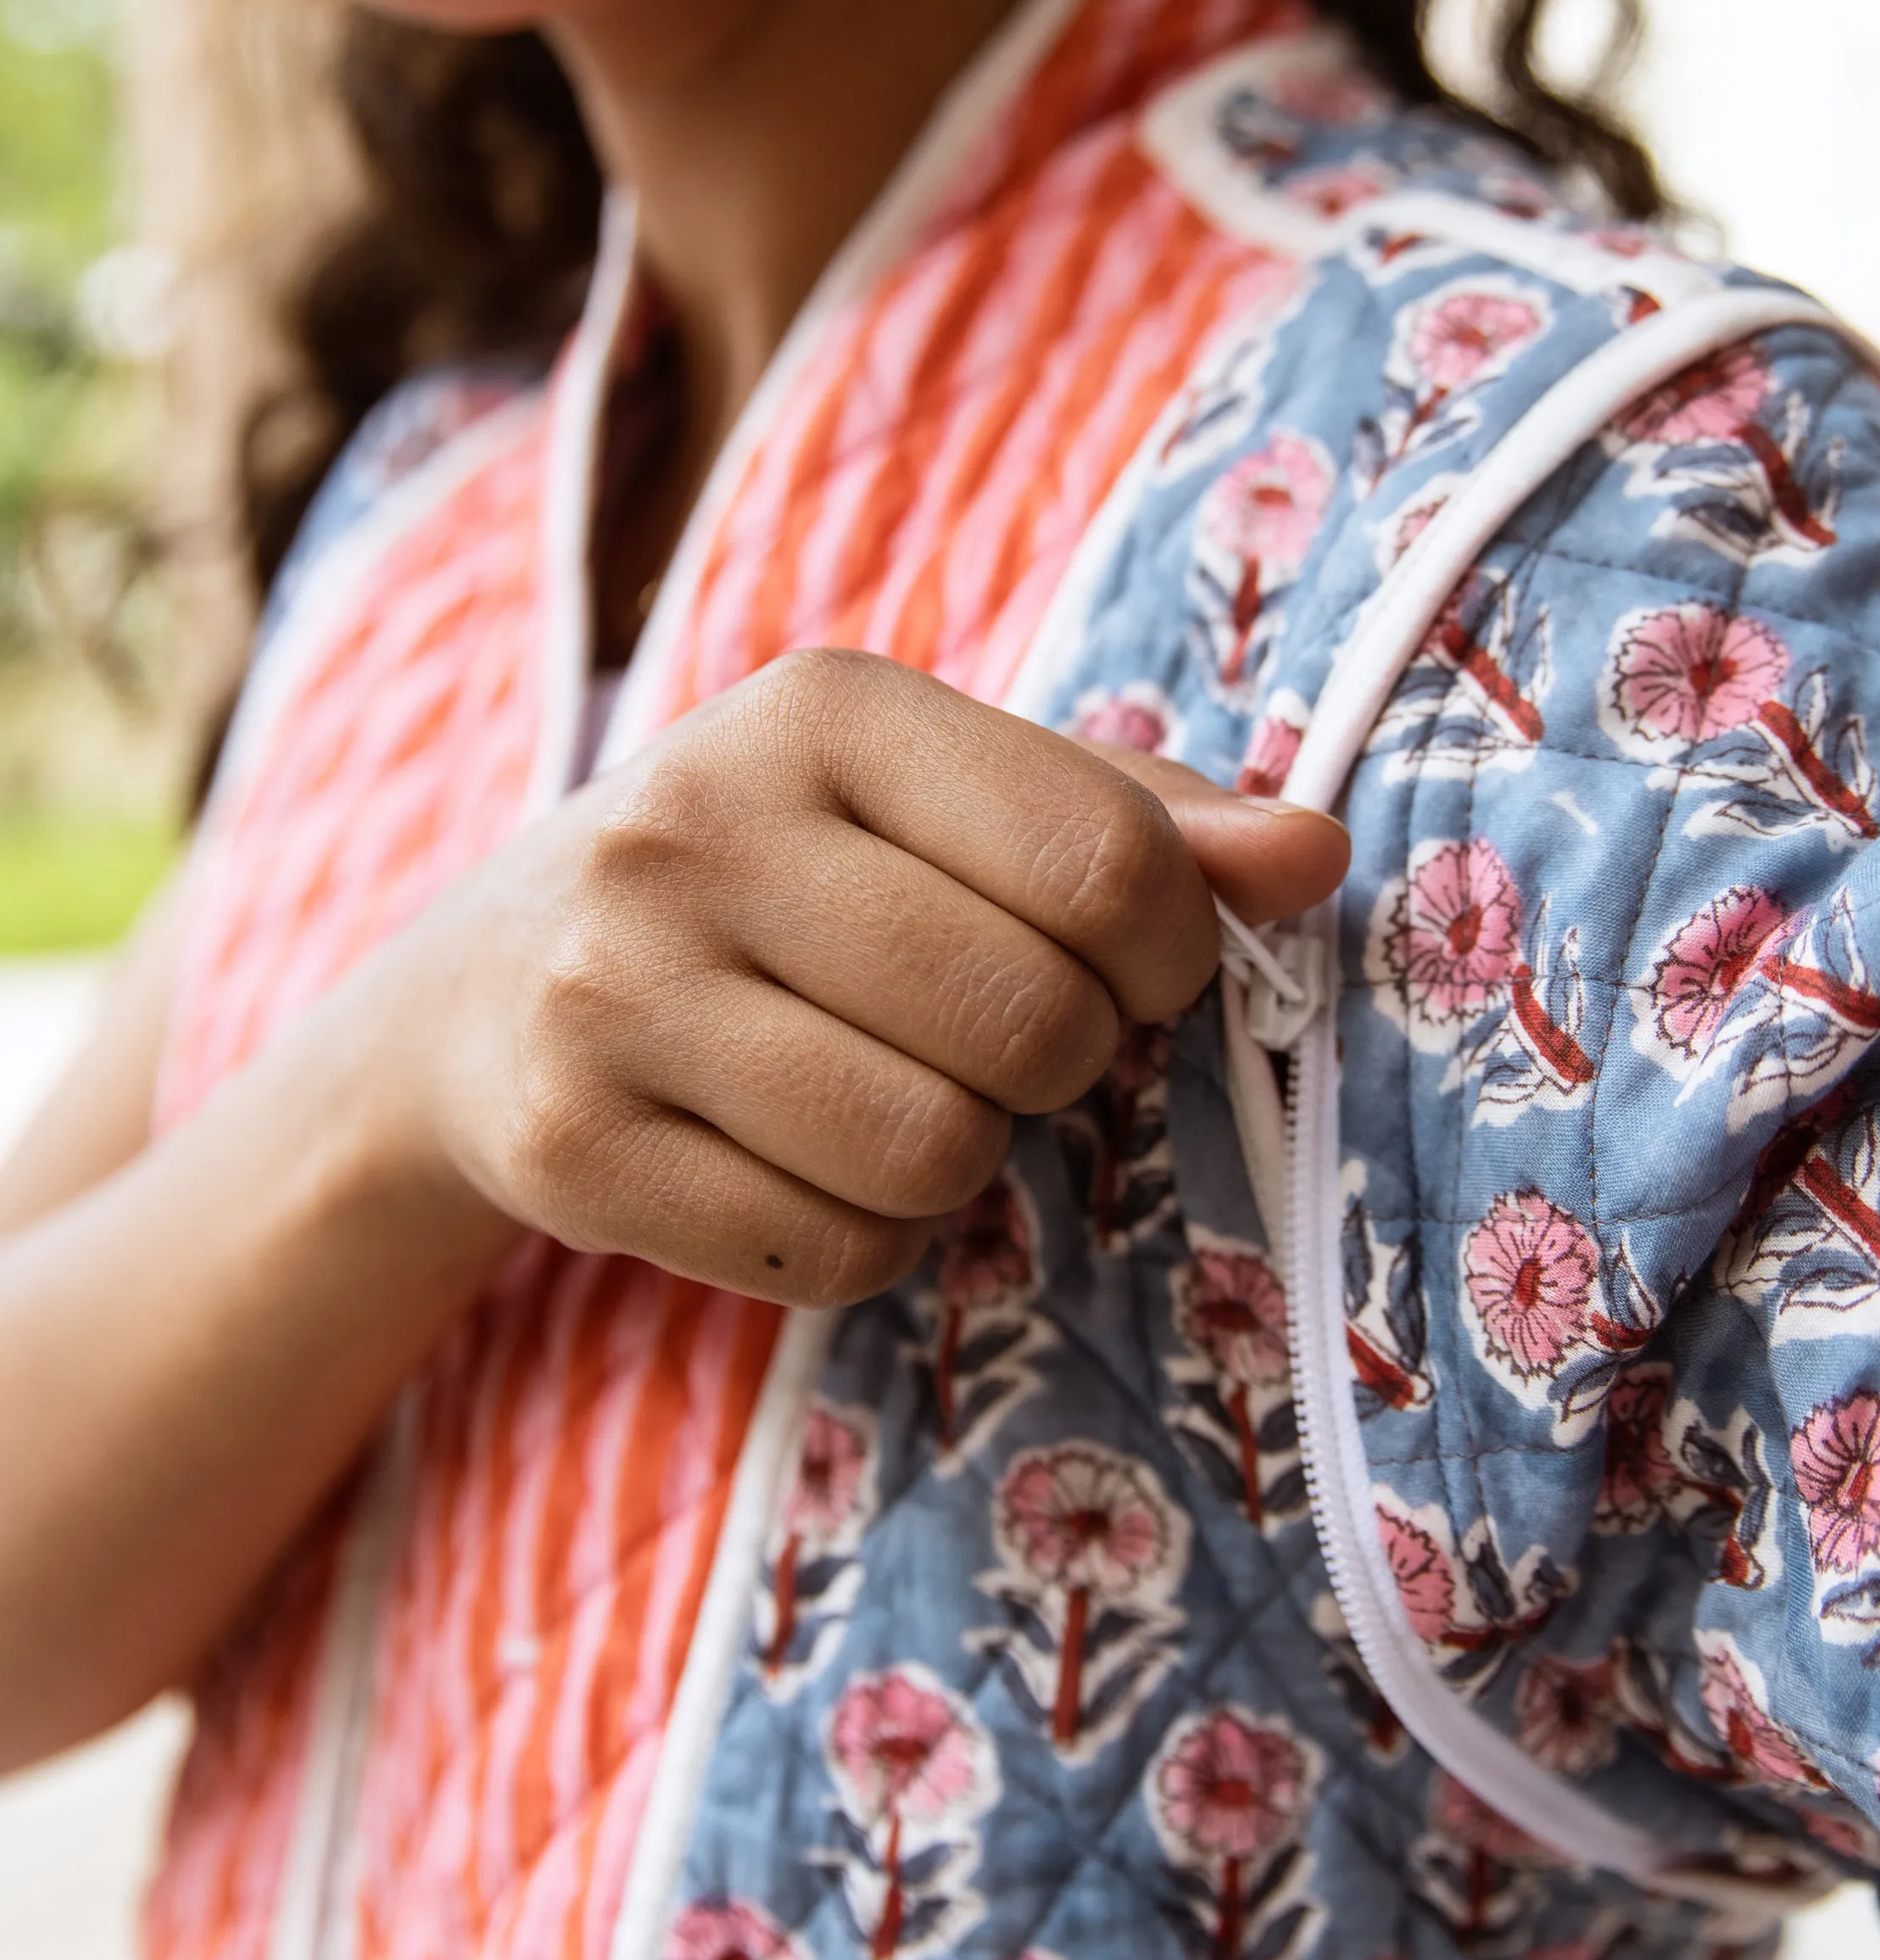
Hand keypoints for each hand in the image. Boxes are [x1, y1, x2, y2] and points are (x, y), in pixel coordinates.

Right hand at [397, 649, 1347, 1307]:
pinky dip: (866, 1241)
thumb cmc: (781, 875)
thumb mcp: (940, 801)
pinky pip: (833, 1252)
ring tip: (900, 1097)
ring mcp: (613, 987)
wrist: (484, 988)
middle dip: (1067, 1062)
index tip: (1143, 968)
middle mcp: (695, 825)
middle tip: (1007, 1046)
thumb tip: (1316, 855)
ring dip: (964, 1160)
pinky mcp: (567, 1142)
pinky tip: (807, 1163)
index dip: (1176, 951)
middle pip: (1031, 1021)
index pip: (1103, 859)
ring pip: (934, 1152)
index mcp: (819, 707)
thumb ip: (1139, 820)